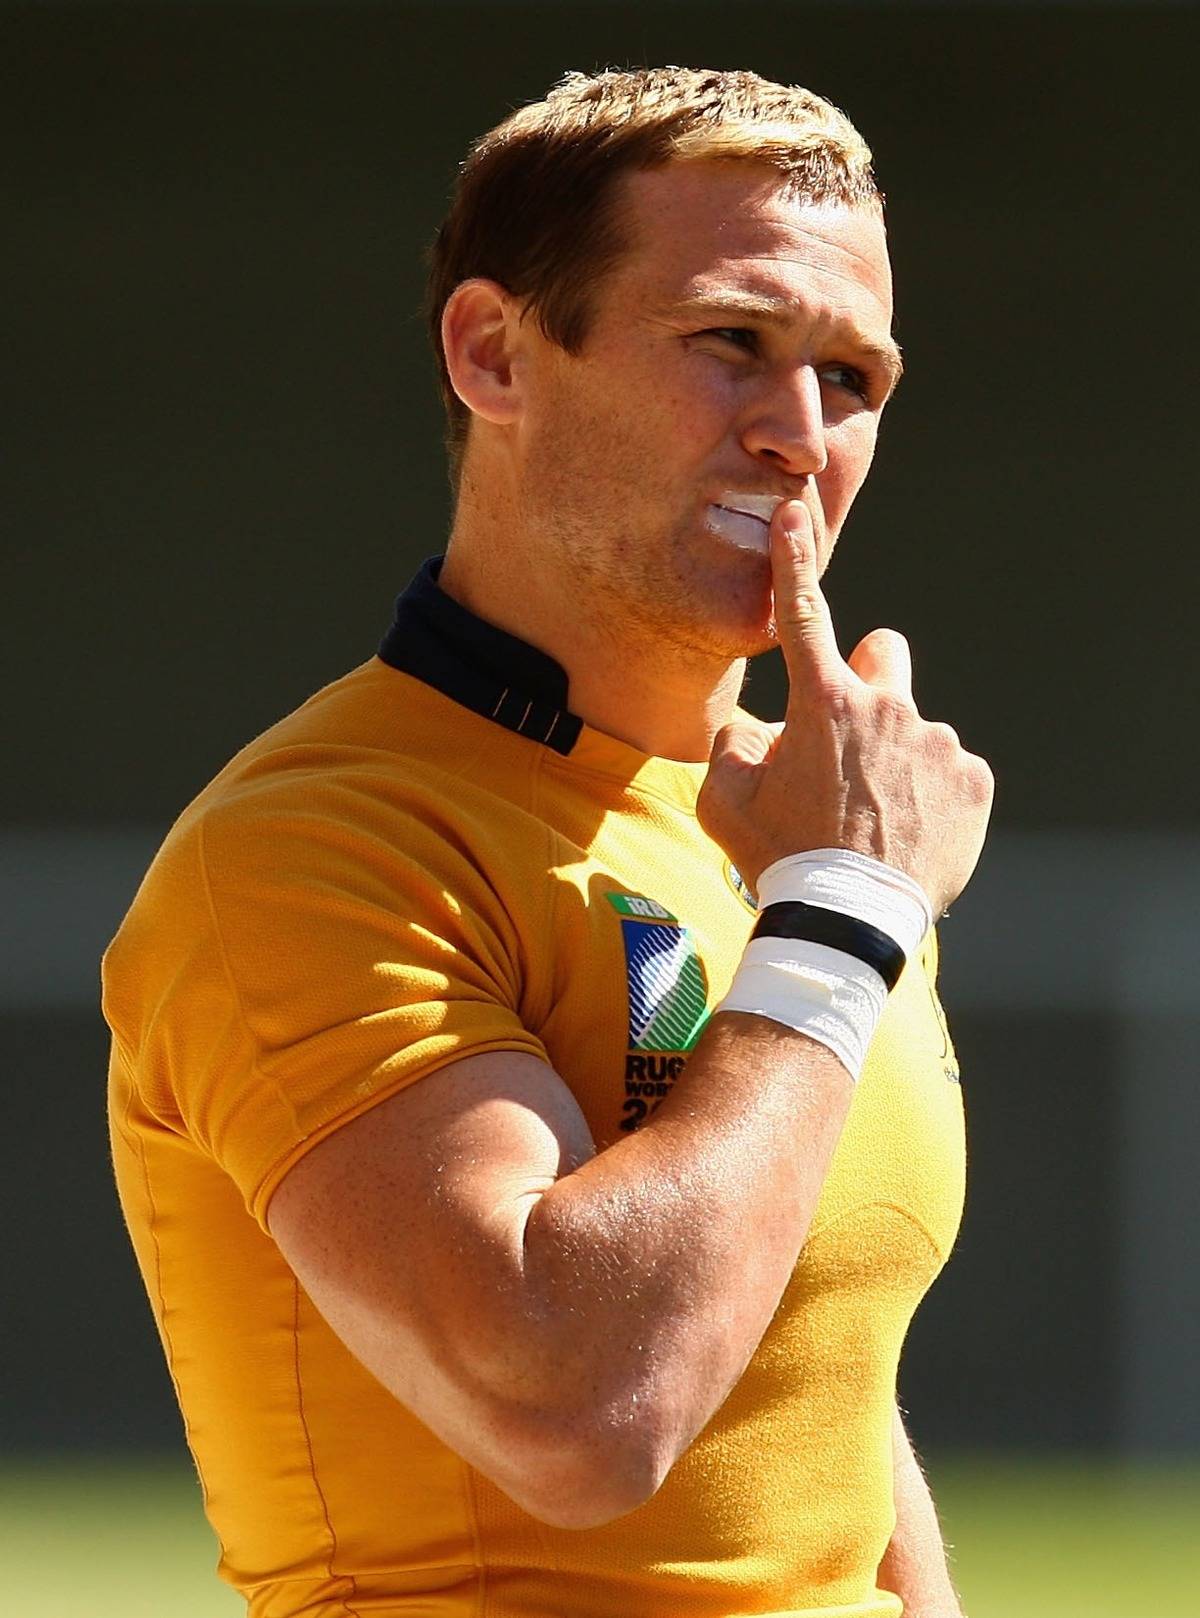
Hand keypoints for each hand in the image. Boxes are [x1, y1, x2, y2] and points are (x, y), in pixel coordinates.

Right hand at [697, 501, 993, 917]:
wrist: (845, 921)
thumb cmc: (778, 858)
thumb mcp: (726, 800)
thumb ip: (735, 745)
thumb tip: (760, 728)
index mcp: (823, 704)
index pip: (803, 615)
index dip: (794, 561)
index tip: (795, 513)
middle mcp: (888, 708)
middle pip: (885, 654)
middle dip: (871, 680)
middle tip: (852, 740)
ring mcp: (938, 743)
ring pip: (916, 728)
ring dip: (898, 757)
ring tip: (875, 820)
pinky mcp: (974, 781)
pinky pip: (951, 771)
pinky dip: (932, 795)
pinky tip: (908, 835)